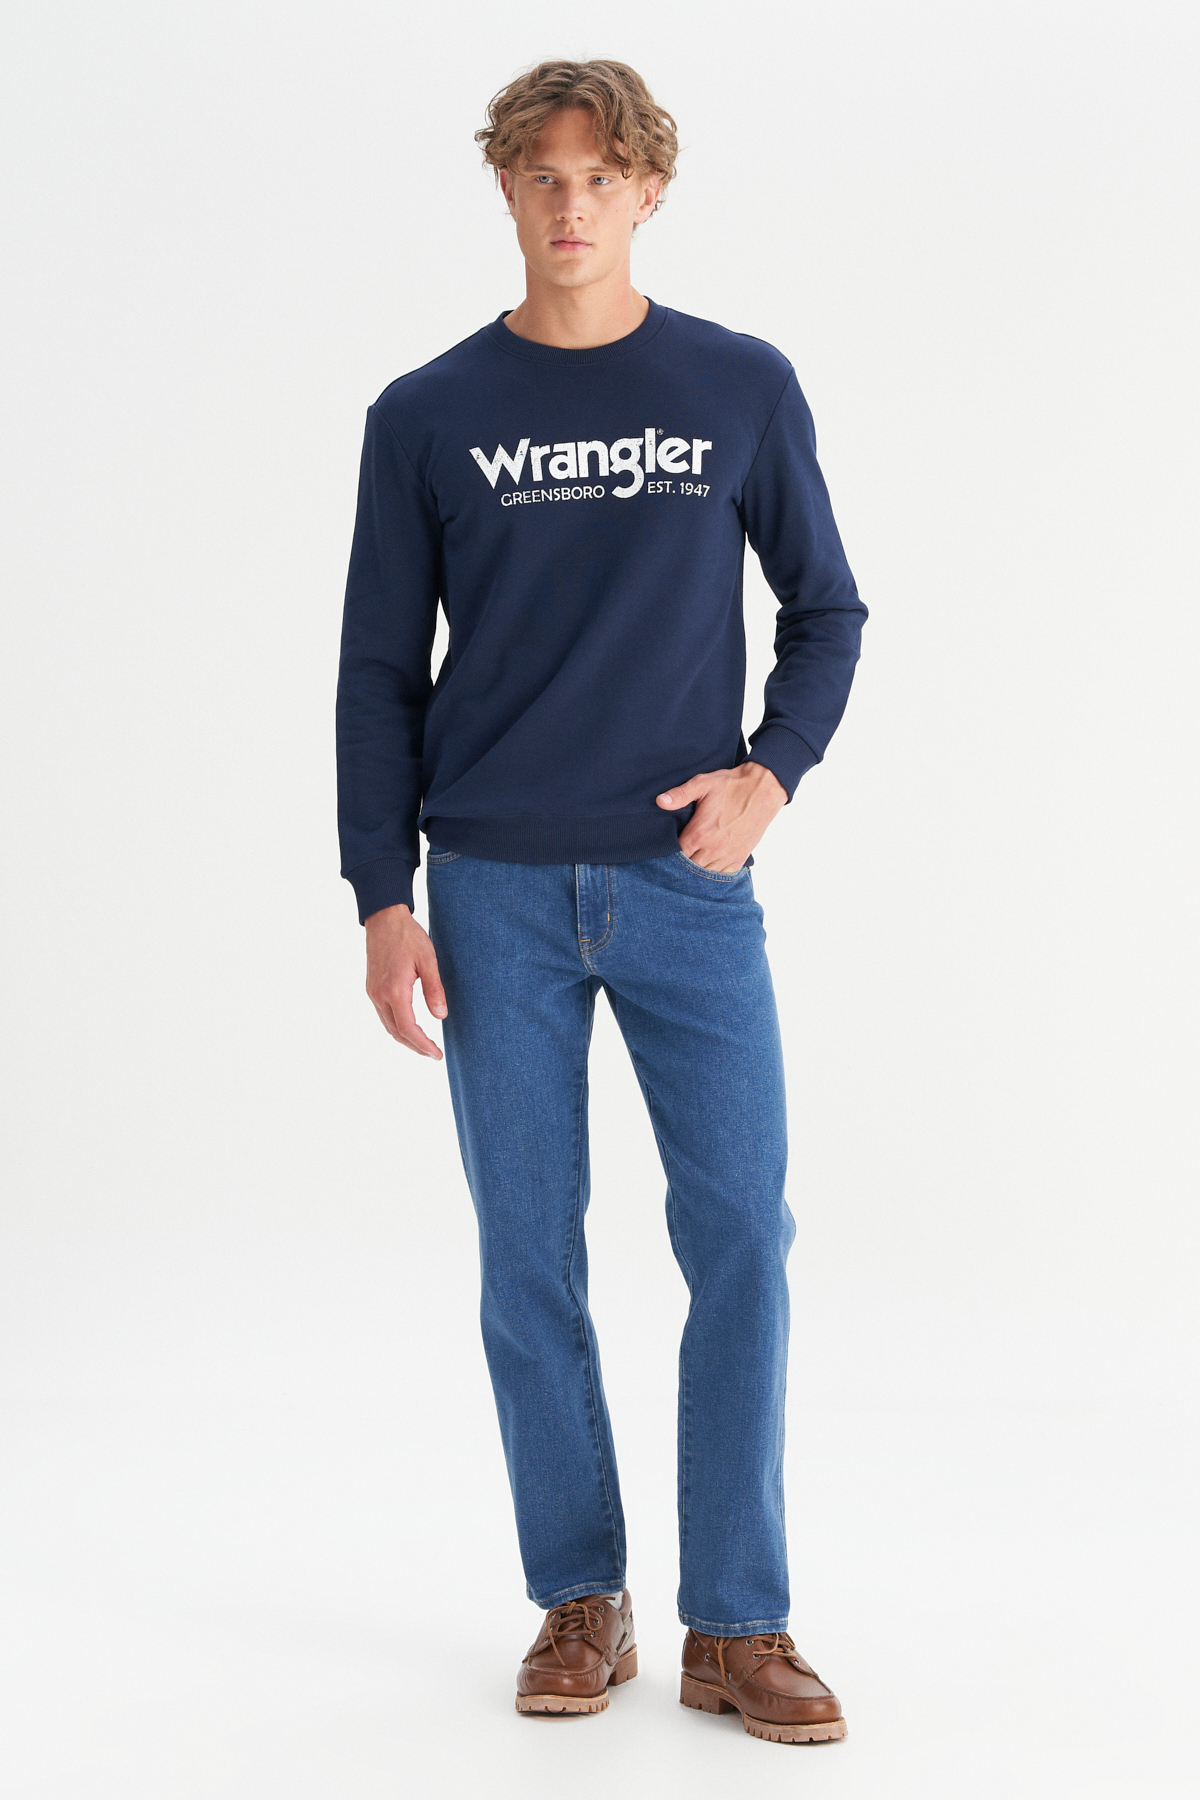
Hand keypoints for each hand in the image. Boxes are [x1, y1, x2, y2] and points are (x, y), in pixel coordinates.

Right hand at [364, 904, 446, 1058]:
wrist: (383, 918)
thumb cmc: (408, 936)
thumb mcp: (428, 960)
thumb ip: (434, 989)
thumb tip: (440, 1016)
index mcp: (394, 990)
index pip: (408, 1028)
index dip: (423, 1045)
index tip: (437, 1054)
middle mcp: (379, 995)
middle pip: (396, 1032)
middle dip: (415, 1047)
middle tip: (433, 1054)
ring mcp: (373, 992)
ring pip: (388, 1026)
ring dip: (405, 1038)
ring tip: (424, 1045)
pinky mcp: (371, 988)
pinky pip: (383, 1015)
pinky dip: (397, 1026)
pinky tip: (409, 1027)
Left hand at [656, 761, 787, 871]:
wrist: (763, 790)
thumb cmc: (732, 785)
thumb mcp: (703, 783)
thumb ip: (680, 794)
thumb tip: (660, 801)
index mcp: (700, 833)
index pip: (677, 854)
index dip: (670, 852)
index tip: (668, 847)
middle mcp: (713, 849)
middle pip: (689, 867)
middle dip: (683, 862)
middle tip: (680, 853)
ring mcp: (727, 855)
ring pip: (705, 873)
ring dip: (698, 868)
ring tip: (694, 858)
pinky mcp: (740, 857)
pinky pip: (722, 874)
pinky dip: (714, 871)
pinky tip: (709, 863)